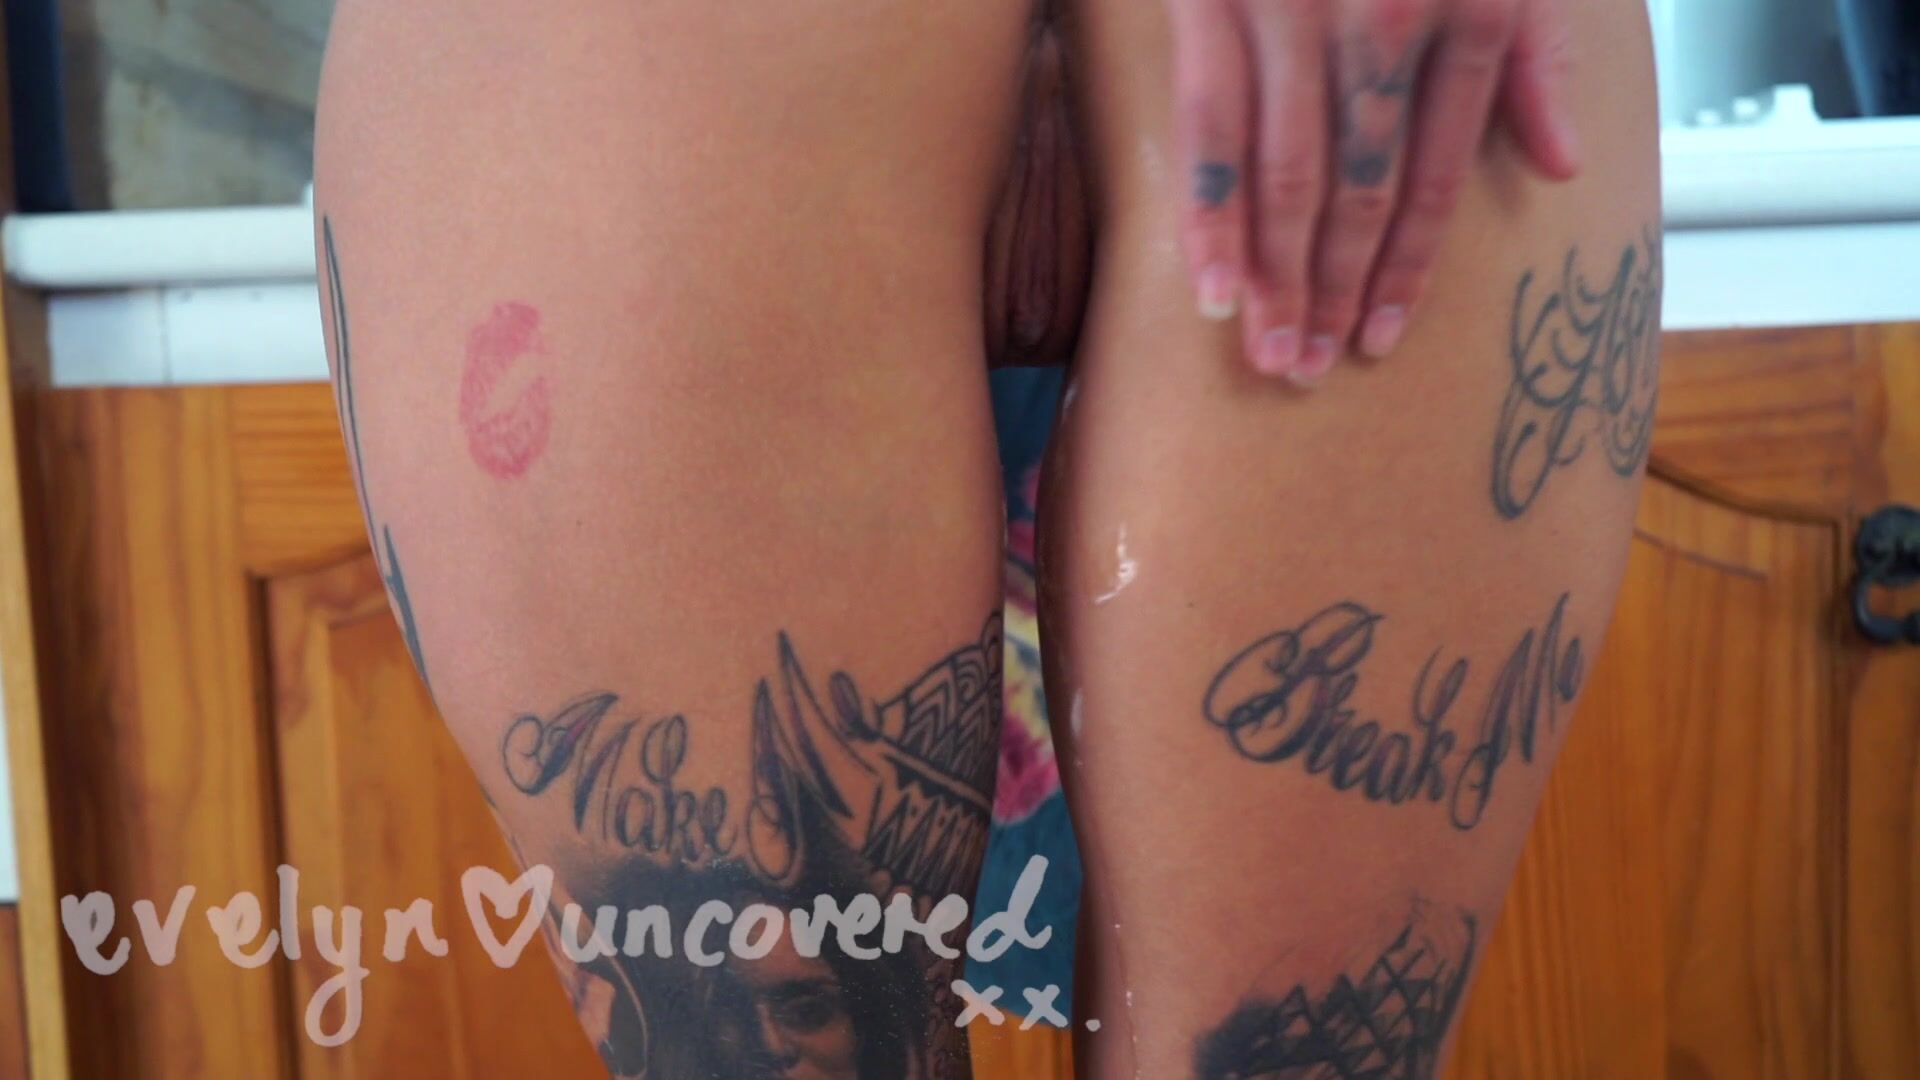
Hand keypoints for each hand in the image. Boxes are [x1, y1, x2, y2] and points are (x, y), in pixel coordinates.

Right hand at [1167, 0, 1579, 384]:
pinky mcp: (1213, 0)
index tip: (1379, 340)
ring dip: (1275, 276)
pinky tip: (1211, 287)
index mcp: (1465, 12)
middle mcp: (1383, 16)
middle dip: (1333, 290)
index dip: (1407, 266)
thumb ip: (1538, 50)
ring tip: (1270, 353)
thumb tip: (1564, 168)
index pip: (1433, 174)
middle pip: (1357, 188)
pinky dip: (1208, 214)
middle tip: (1309, 370)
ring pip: (1285, 174)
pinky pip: (1208, 126)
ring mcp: (1292, 11)